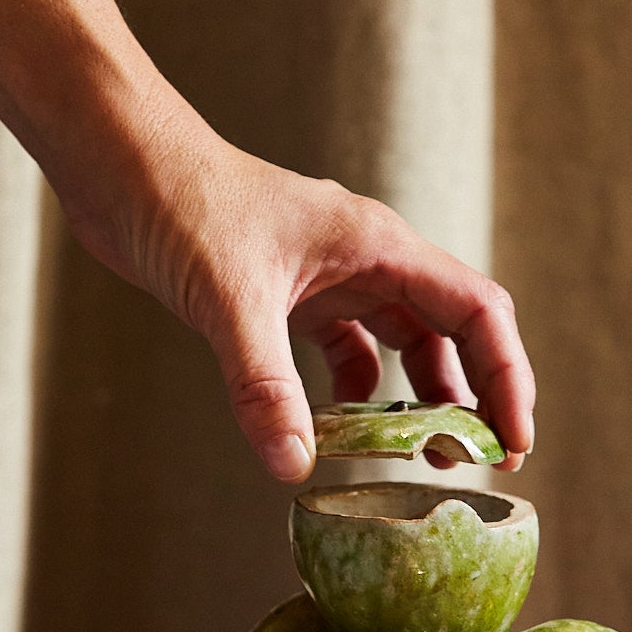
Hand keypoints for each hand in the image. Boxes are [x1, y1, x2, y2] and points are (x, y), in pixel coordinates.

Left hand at [56, 110, 535, 482]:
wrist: (120, 163)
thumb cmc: (182, 204)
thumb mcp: (229, 299)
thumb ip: (264, 385)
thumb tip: (295, 467)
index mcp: (379, 246)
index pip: (477, 312)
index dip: (506, 379)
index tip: (511, 444)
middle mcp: (367, 259)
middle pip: (452, 332)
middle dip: (473, 398)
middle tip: (477, 465)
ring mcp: (329, 276)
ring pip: (401, 344)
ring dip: (417, 400)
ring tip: (421, 459)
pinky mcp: (288, 294)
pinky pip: (345, 351)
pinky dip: (351, 394)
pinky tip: (337, 433)